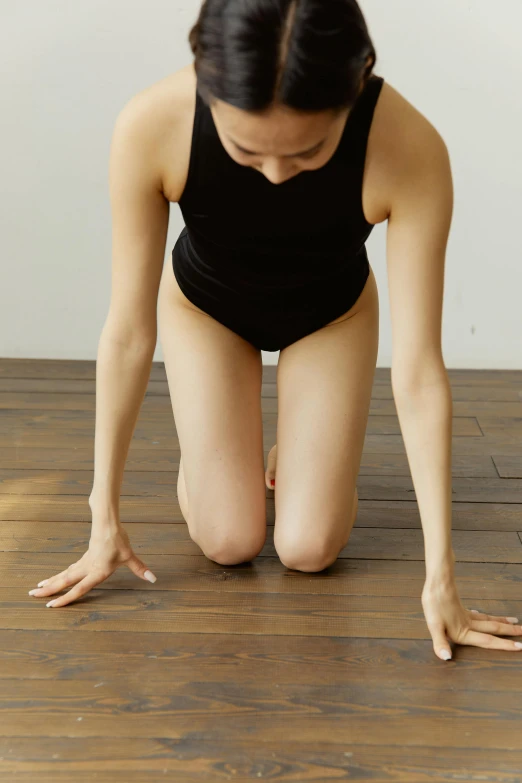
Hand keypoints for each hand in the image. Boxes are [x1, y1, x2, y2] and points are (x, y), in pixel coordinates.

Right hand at [28, 525, 156, 607]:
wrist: (108, 522)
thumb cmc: (118, 540)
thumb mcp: (129, 556)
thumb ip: (140, 569)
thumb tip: (153, 578)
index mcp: (97, 572)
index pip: (79, 589)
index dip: (65, 599)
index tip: (51, 606)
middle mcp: (87, 568)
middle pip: (64, 581)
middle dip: (49, 590)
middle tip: (32, 595)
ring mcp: (83, 562)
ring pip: (64, 574)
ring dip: (51, 582)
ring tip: (36, 588)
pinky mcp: (84, 557)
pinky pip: (69, 569)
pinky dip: (59, 575)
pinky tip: (54, 578)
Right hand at [421, 578, 521, 660]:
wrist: (432, 586)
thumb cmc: (433, 604)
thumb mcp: (434, 625)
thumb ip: (439, 642)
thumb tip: (445, 657)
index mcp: (462, 634)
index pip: (488, 641)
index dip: (504, 644)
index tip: (520, 646)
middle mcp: (465, 629)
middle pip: (492, 632)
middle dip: (508, 633)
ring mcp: (463, 620)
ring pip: (487, 624)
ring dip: (500, 625)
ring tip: (514, 623)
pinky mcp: (460, 612)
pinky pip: (478, 616)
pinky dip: (485, 617)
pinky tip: (486, 617)